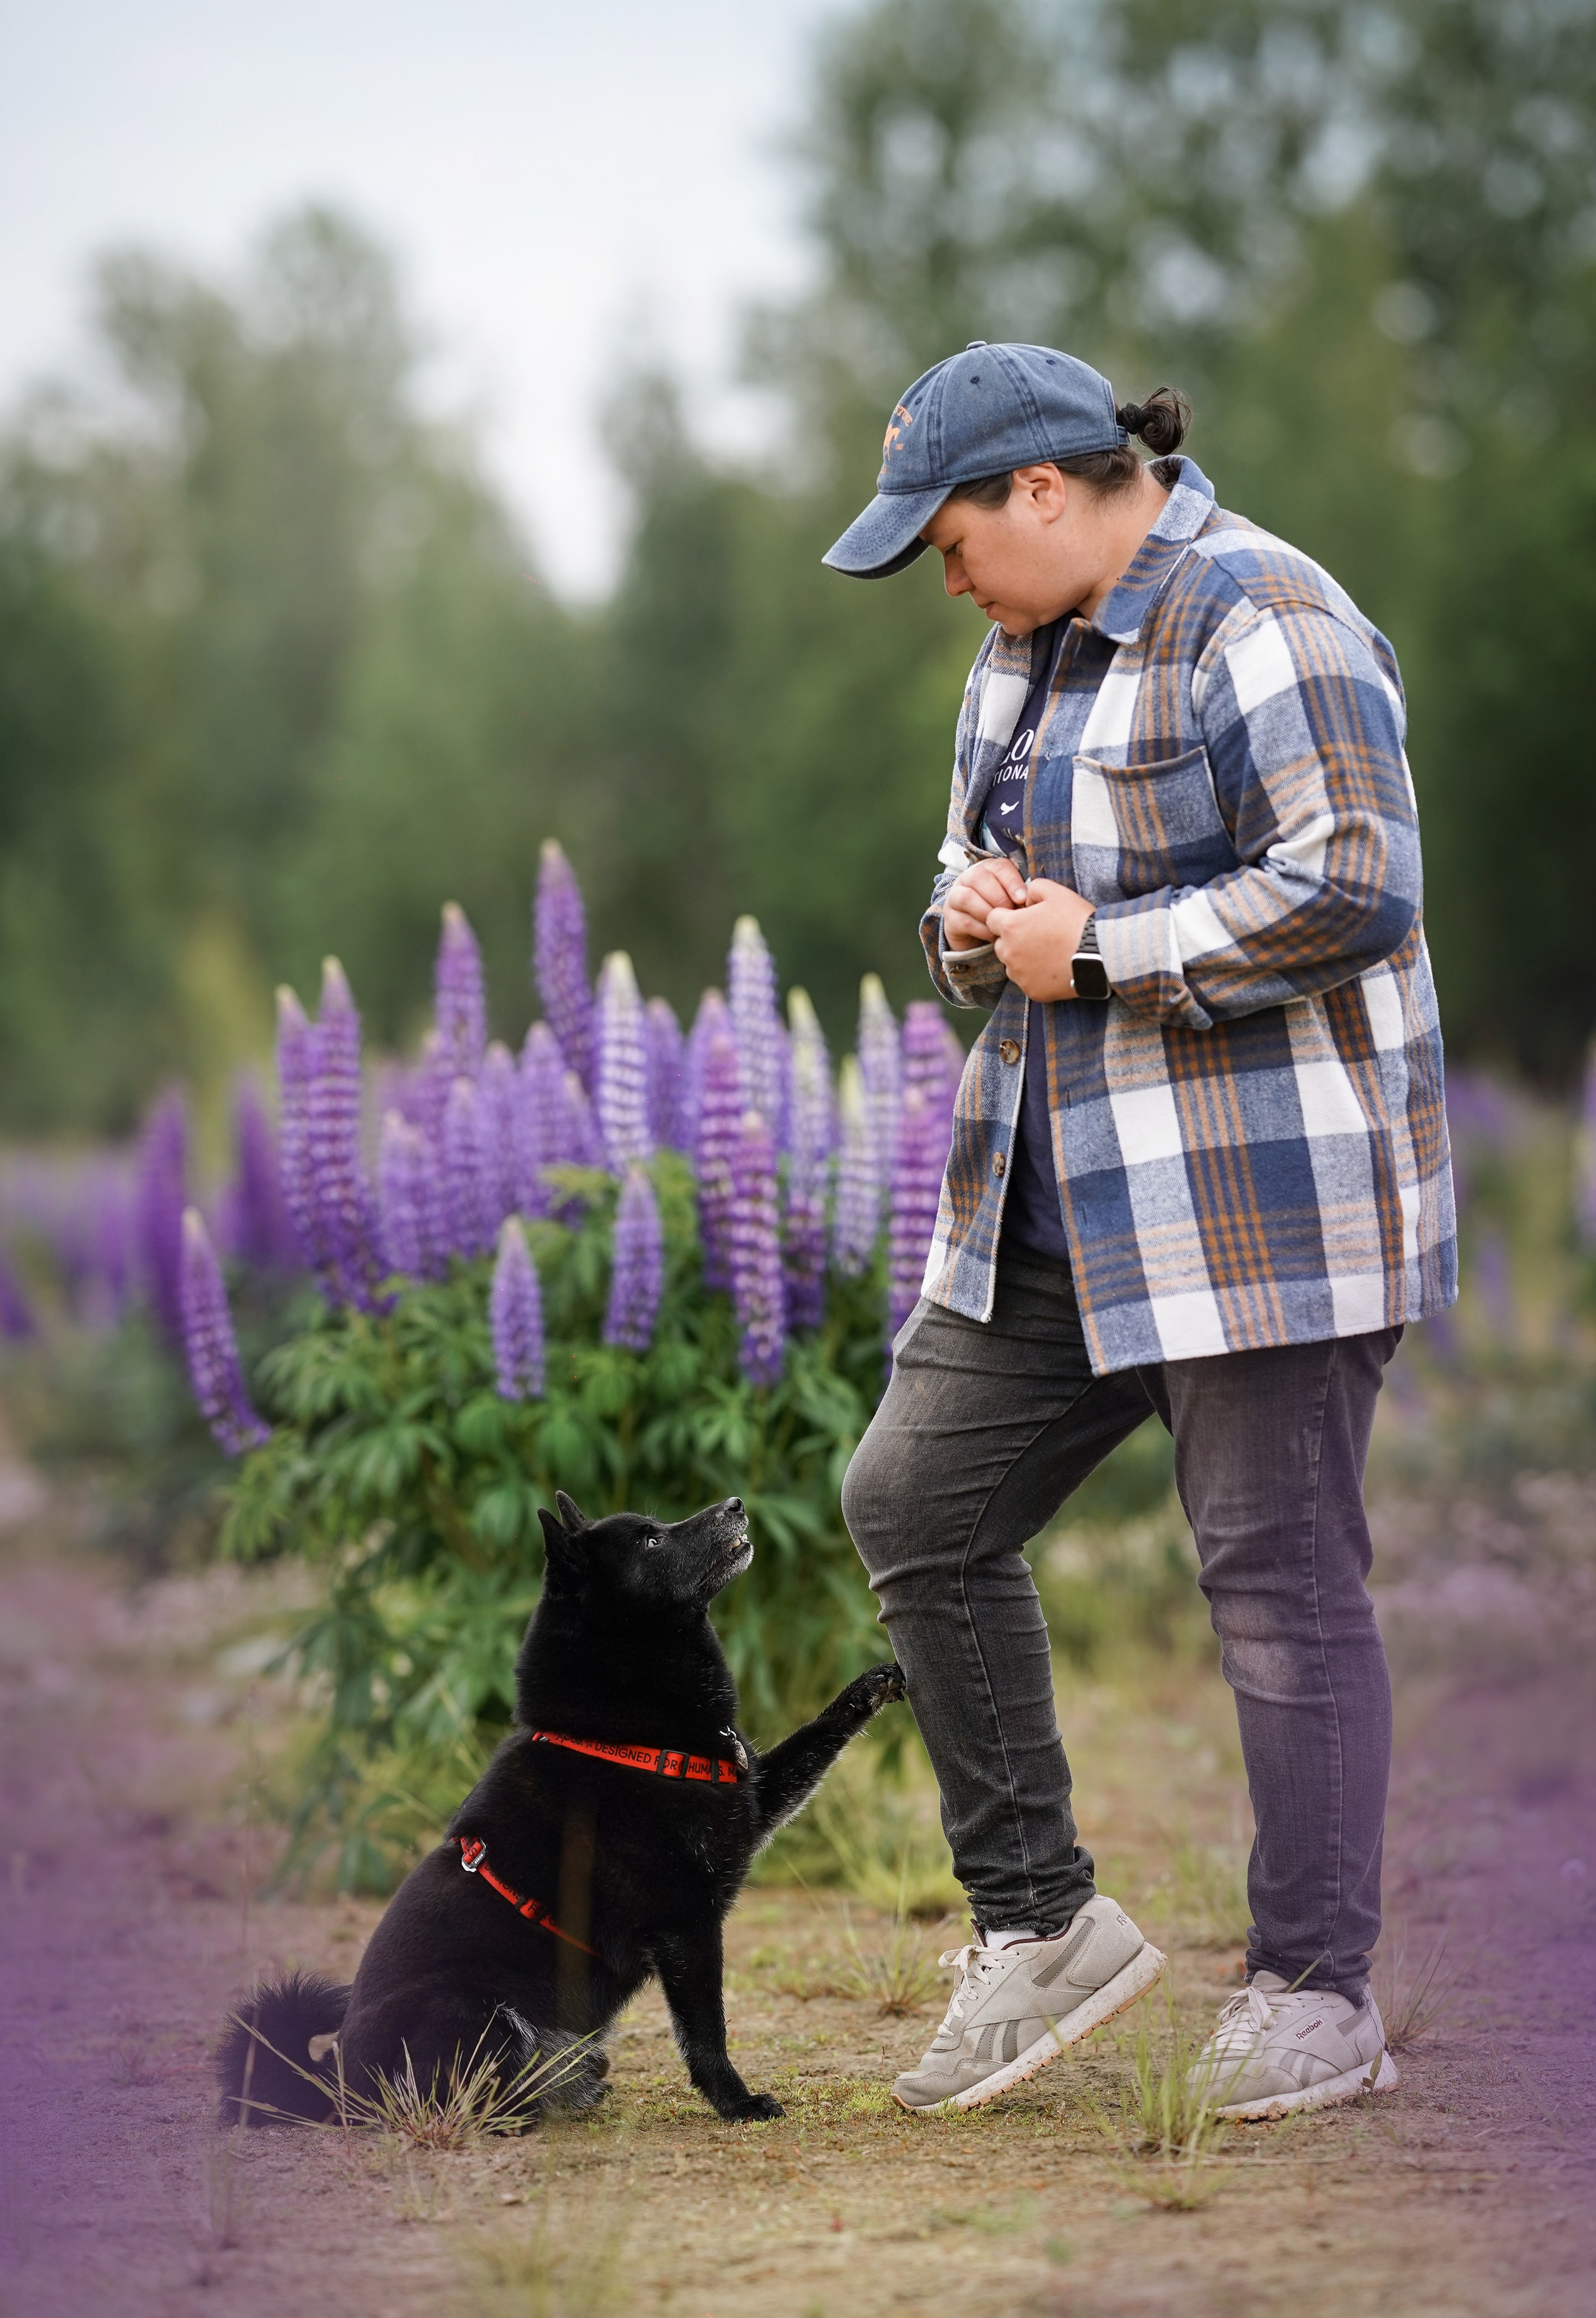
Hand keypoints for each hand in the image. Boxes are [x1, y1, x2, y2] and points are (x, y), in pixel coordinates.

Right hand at [942, 855, 1028, 949]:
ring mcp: (956, 897)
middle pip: (979, 878)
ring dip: (988, 912)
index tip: (1023, 899)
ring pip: (968, 898)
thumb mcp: (1014, 901)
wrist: (980, 935)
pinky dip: (981, 929)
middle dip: (999, 897)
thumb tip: (1034, 899)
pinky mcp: (950, 918)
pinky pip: (964, 921)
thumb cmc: (1003, 913)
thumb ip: (1021, 895)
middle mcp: (968, 879)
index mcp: (988, 869)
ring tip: (1001, 925)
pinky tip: (993, 936)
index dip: (1012, 882)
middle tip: (1012, 914)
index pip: (999, 867)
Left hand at [988, 878, 1095, 999]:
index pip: (992, 919)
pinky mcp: (1032, 991)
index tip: (1023, 918)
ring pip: (1012, 965)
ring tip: (1048, 953)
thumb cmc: (1077, 920)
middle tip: (1039, 936)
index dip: (1007, 916)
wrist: (1100, 953)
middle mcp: (1009, 953)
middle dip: (1014, 939)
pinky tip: (1054, 968)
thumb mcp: (1056, 892)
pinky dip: (1037, 976)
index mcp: (1010, 927)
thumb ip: (1033, 889)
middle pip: (1001, 944)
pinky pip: (1028, 982)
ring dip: (1023, 959)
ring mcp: (1020, 975)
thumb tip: (1026, 899)